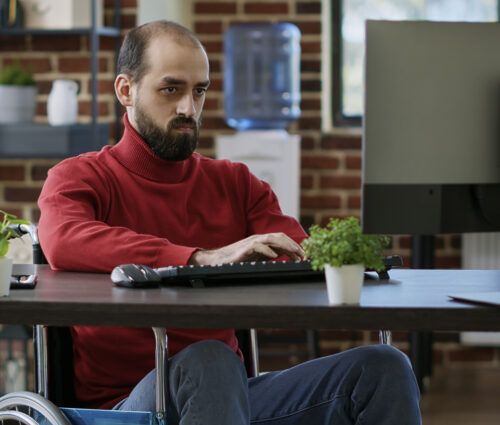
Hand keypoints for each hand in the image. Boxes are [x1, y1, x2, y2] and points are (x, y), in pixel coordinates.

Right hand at [189, 233, 304, 265]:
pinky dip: (267, 250)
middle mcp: (259, 238)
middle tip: (304, 254)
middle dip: (293, 245)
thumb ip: (271, 254)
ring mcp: (252, 242)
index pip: (282, 238)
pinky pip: (258, 247)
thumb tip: (286, 255)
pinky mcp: (244, 249)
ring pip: (272, 239)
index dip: (294, 244)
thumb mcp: (258, 256)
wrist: (218, 260)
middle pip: (280, 237)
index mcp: (263, 240)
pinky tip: (275, 256)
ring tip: (295, 253)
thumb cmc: (238, 258)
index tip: (304, 254)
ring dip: (285, 246)